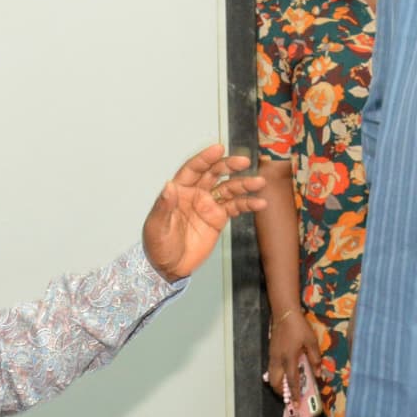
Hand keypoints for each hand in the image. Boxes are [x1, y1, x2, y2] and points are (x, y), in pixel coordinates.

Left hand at [142, 145, 266, 281]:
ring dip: (244, 184)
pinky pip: (236, 207)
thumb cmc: (157, 245)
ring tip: (259, 182)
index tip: (218, 149)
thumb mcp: (156, 227)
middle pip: (214, 173)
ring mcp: (208, 205)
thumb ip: (163, 206)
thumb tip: (168, 185)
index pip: (193, 169)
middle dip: (229, 166)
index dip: (205, 158)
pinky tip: (259, 203)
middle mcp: (195, 194)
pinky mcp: (219, 218)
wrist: (169, 267)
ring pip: (229, 189)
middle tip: (243, 161)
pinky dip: (248, 204)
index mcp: (179, 191)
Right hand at [266, 310, 322, 416]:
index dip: (294, 395)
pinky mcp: (271, 353)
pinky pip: (271, 370)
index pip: (291, 382)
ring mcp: (272, 357)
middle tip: (291, 396)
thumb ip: (315, 359)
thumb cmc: (299, 327)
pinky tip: (285, 375)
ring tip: (288, 388)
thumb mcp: (311, 342)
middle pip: (275, 383)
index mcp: (289, 359)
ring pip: (271, 377)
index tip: (296, 405)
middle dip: (282, 393)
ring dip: (278, 385)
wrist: (284, 314)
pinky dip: (276, 376)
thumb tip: (318, 375)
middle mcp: (278, 361)